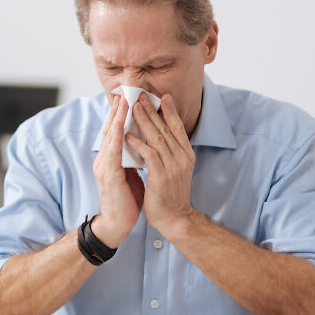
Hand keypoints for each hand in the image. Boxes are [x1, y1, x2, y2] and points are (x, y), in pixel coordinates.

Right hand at [91, 95, 144, 247]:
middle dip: (117, 110)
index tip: (127, 98)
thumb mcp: (130, 174)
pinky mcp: (108, 175)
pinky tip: (120, 124)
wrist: (117, 224)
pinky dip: (116, 135)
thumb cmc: (125, 200)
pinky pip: (112, 151)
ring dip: (116, 117)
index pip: (115, 132)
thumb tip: (140, 145)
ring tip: (123, 100)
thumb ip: (131, 159)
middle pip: (110, 129)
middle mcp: (104, 159)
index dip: (120, 115)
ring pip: (110, 136)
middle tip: (124, 91)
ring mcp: (104, 166)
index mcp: (110, 159)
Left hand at [125, 94, 195, 237]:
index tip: (162, 96)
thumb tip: (159, 136)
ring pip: (157, 138)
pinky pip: (148, 155)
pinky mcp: (161, 176)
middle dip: (152, 110)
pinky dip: (137, 144)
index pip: (178, 128)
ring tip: (133, 107)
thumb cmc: (170, 194)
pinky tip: (127, 134)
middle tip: (141, 95)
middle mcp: (182, 158)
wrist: (175, 219)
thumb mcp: (173, 169)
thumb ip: (169, 153)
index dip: (170, 111)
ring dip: (143, 121)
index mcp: (186, 155)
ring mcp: (173, 167)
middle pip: (166, 128)